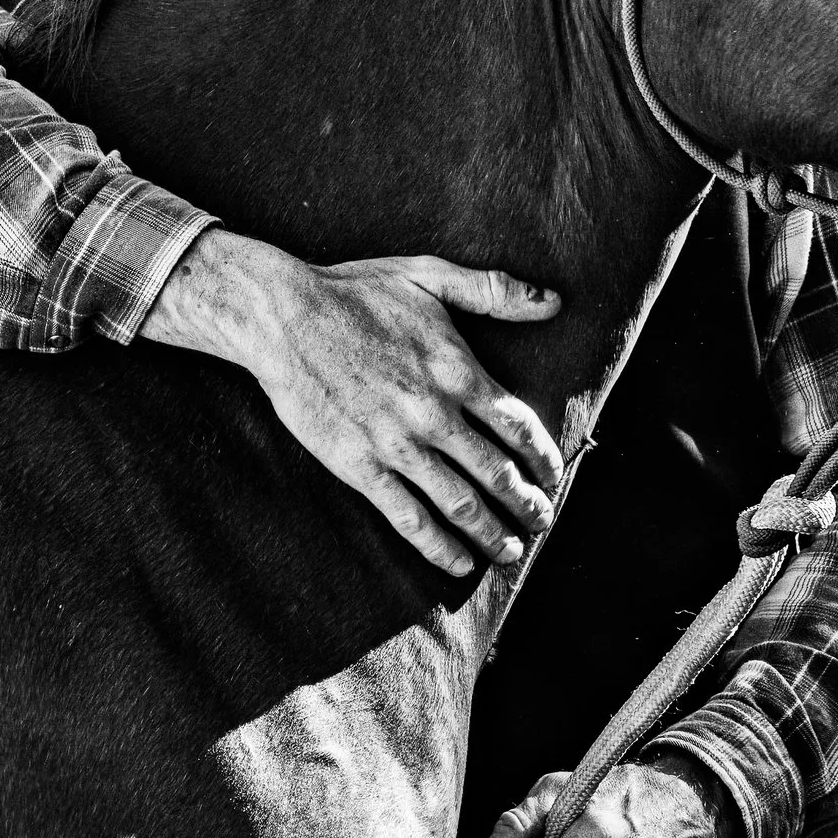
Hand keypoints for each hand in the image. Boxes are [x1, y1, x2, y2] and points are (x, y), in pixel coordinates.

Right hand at [138, 229, 563, 574]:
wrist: (282, 317)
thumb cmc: (354, 291)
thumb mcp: (428, 274)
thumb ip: (494, 290)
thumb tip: (555, 302)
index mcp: (457, 370)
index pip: (518, 426)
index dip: (543, 458)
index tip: (554, 476)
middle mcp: (434, 414)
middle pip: (498, 473)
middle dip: (527, 504)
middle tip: (543, 522)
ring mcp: (396, 444)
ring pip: (460, 504)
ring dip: (493, 534)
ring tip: (512, 552)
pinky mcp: (359, 466)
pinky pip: (408, 517)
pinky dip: (438, 546)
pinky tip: (458, 562)